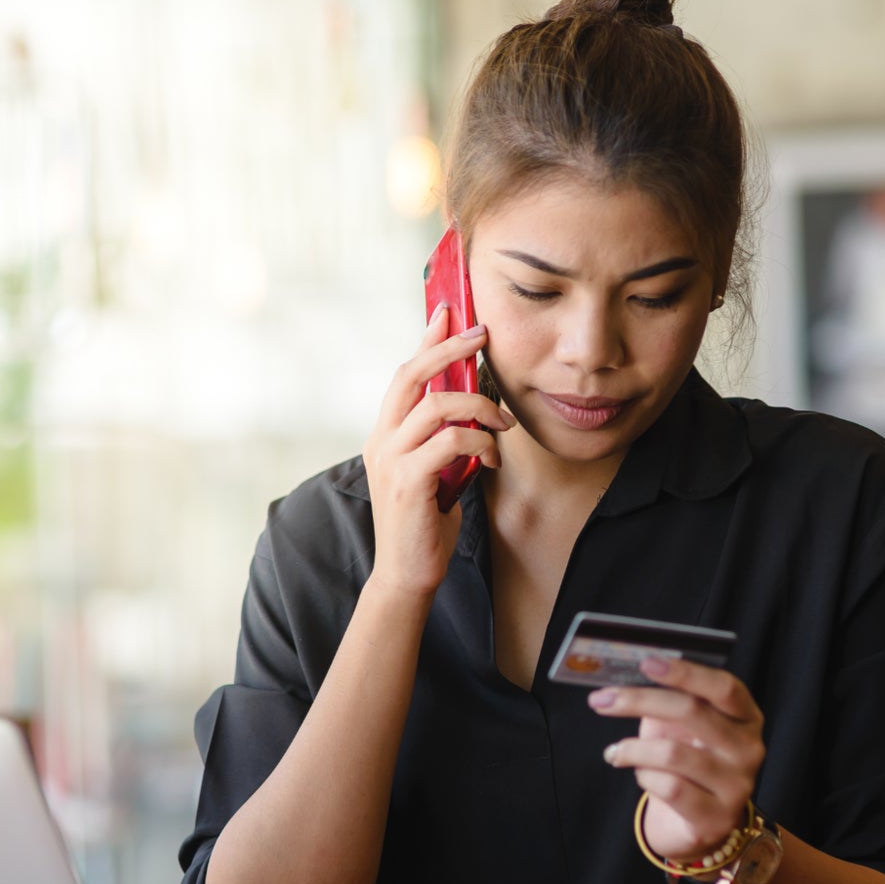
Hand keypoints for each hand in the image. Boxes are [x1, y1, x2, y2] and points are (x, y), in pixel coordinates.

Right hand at [361, 304, 515, 601]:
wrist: (408, 573)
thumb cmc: (427, 522)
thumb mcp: (437, 469)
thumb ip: (446, 436)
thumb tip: (478, 402)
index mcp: (386, 433)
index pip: (405, 373)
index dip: (427, 338)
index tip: (450, 310)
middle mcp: (381, 439)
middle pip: (411, 374)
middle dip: (448, 348)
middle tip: (482, 334)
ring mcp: (390, 458)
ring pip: (434, 404)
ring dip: (479, 405)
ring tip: (504, 422)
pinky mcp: (406, 481)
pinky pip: (449, 441)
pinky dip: (479, 441)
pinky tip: (493, 456)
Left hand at [593, 656, 765, 861]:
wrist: (694, 823)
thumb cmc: (685, 762)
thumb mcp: (680, 727)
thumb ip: (667, 700)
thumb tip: (623, 678)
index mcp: (746, 716)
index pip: (723, 687)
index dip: (685, 672)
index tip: (645, 662)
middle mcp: (749, 749)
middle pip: (692, 712)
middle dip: (639, 701)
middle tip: (602, 700)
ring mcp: (737, 786)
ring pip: (673, 753)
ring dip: (633, 749)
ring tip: (616, 752)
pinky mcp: (717, 817)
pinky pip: (669, 787)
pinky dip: (644, 777)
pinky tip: (640, 776)